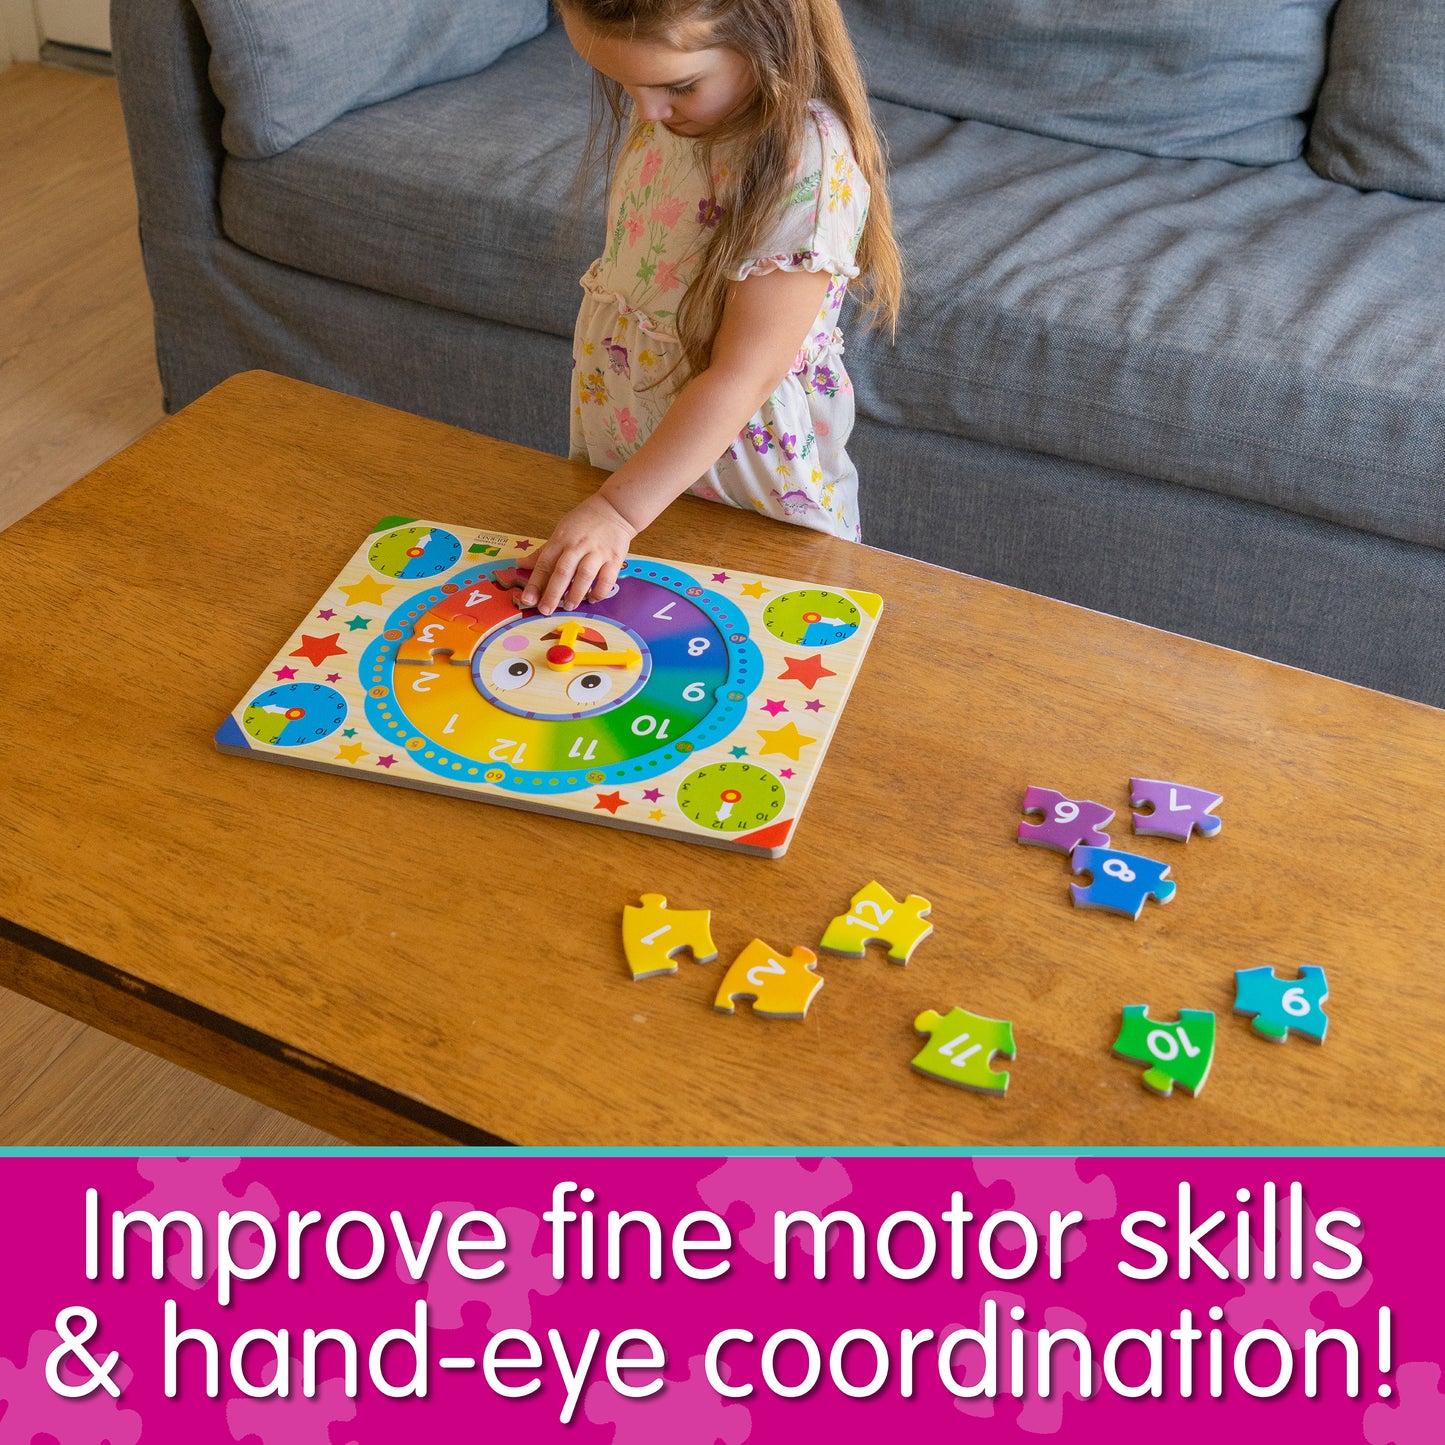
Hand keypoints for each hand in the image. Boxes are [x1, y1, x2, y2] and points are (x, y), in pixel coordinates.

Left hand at [520, 492, 636, 614]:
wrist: (614, 510)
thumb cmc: (584, 522)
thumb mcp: (560, 531)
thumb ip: (543, 551)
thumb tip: (521, 564)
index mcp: (561, 539)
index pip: (544, 563)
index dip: (535, 583)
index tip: (527, 599)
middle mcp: (577, 546)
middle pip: (562, 571)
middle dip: (552, 593)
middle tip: (545, 610)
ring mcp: (597, 552)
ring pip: (584, 575)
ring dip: (575, 593)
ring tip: (569, 606)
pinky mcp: (614, 558)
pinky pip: (607, 578)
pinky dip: (599, 591)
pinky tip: (592, 599)